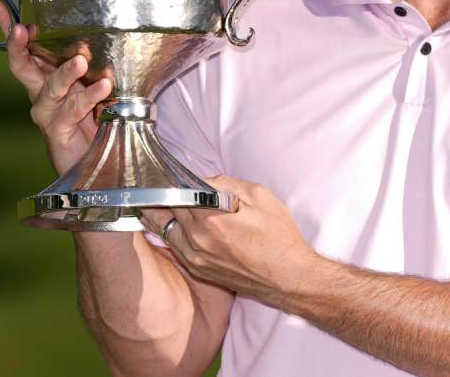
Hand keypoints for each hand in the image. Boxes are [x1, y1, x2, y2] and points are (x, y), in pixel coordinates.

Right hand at [0, 1, 111, 174]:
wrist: (99, 161)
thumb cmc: (97, 117)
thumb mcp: (97, 84)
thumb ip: (97, 64)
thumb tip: (113, 32)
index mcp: (45, 76)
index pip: (24, 49)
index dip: (11, 28)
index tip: (1, 6)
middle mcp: (41, 92)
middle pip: (22, 66)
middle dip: (19, 45)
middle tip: (25, 29)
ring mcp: (47, 112)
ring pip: (52, 88)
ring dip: (66, 72)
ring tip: (81, 61)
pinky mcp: (58, 131)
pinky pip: (73, 110)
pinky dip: (90, 96)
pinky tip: (104, 86)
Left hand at [138, 175, 323, 307]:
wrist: (289, 277)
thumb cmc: (279, 237)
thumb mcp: (260, 196)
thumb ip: (226, 183)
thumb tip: (203, 180)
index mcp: (210, 218)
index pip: (177, 191)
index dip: (171, 178)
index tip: (167, 171)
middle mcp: (197, 239)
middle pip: (167, 209)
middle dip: (165, 194)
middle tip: (162, 182)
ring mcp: (195, 257)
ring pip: (164, 228)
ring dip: (161, 213)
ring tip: (160, 201)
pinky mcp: (199, 269)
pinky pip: (174, 246)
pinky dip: (171, 231)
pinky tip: (174, 222)